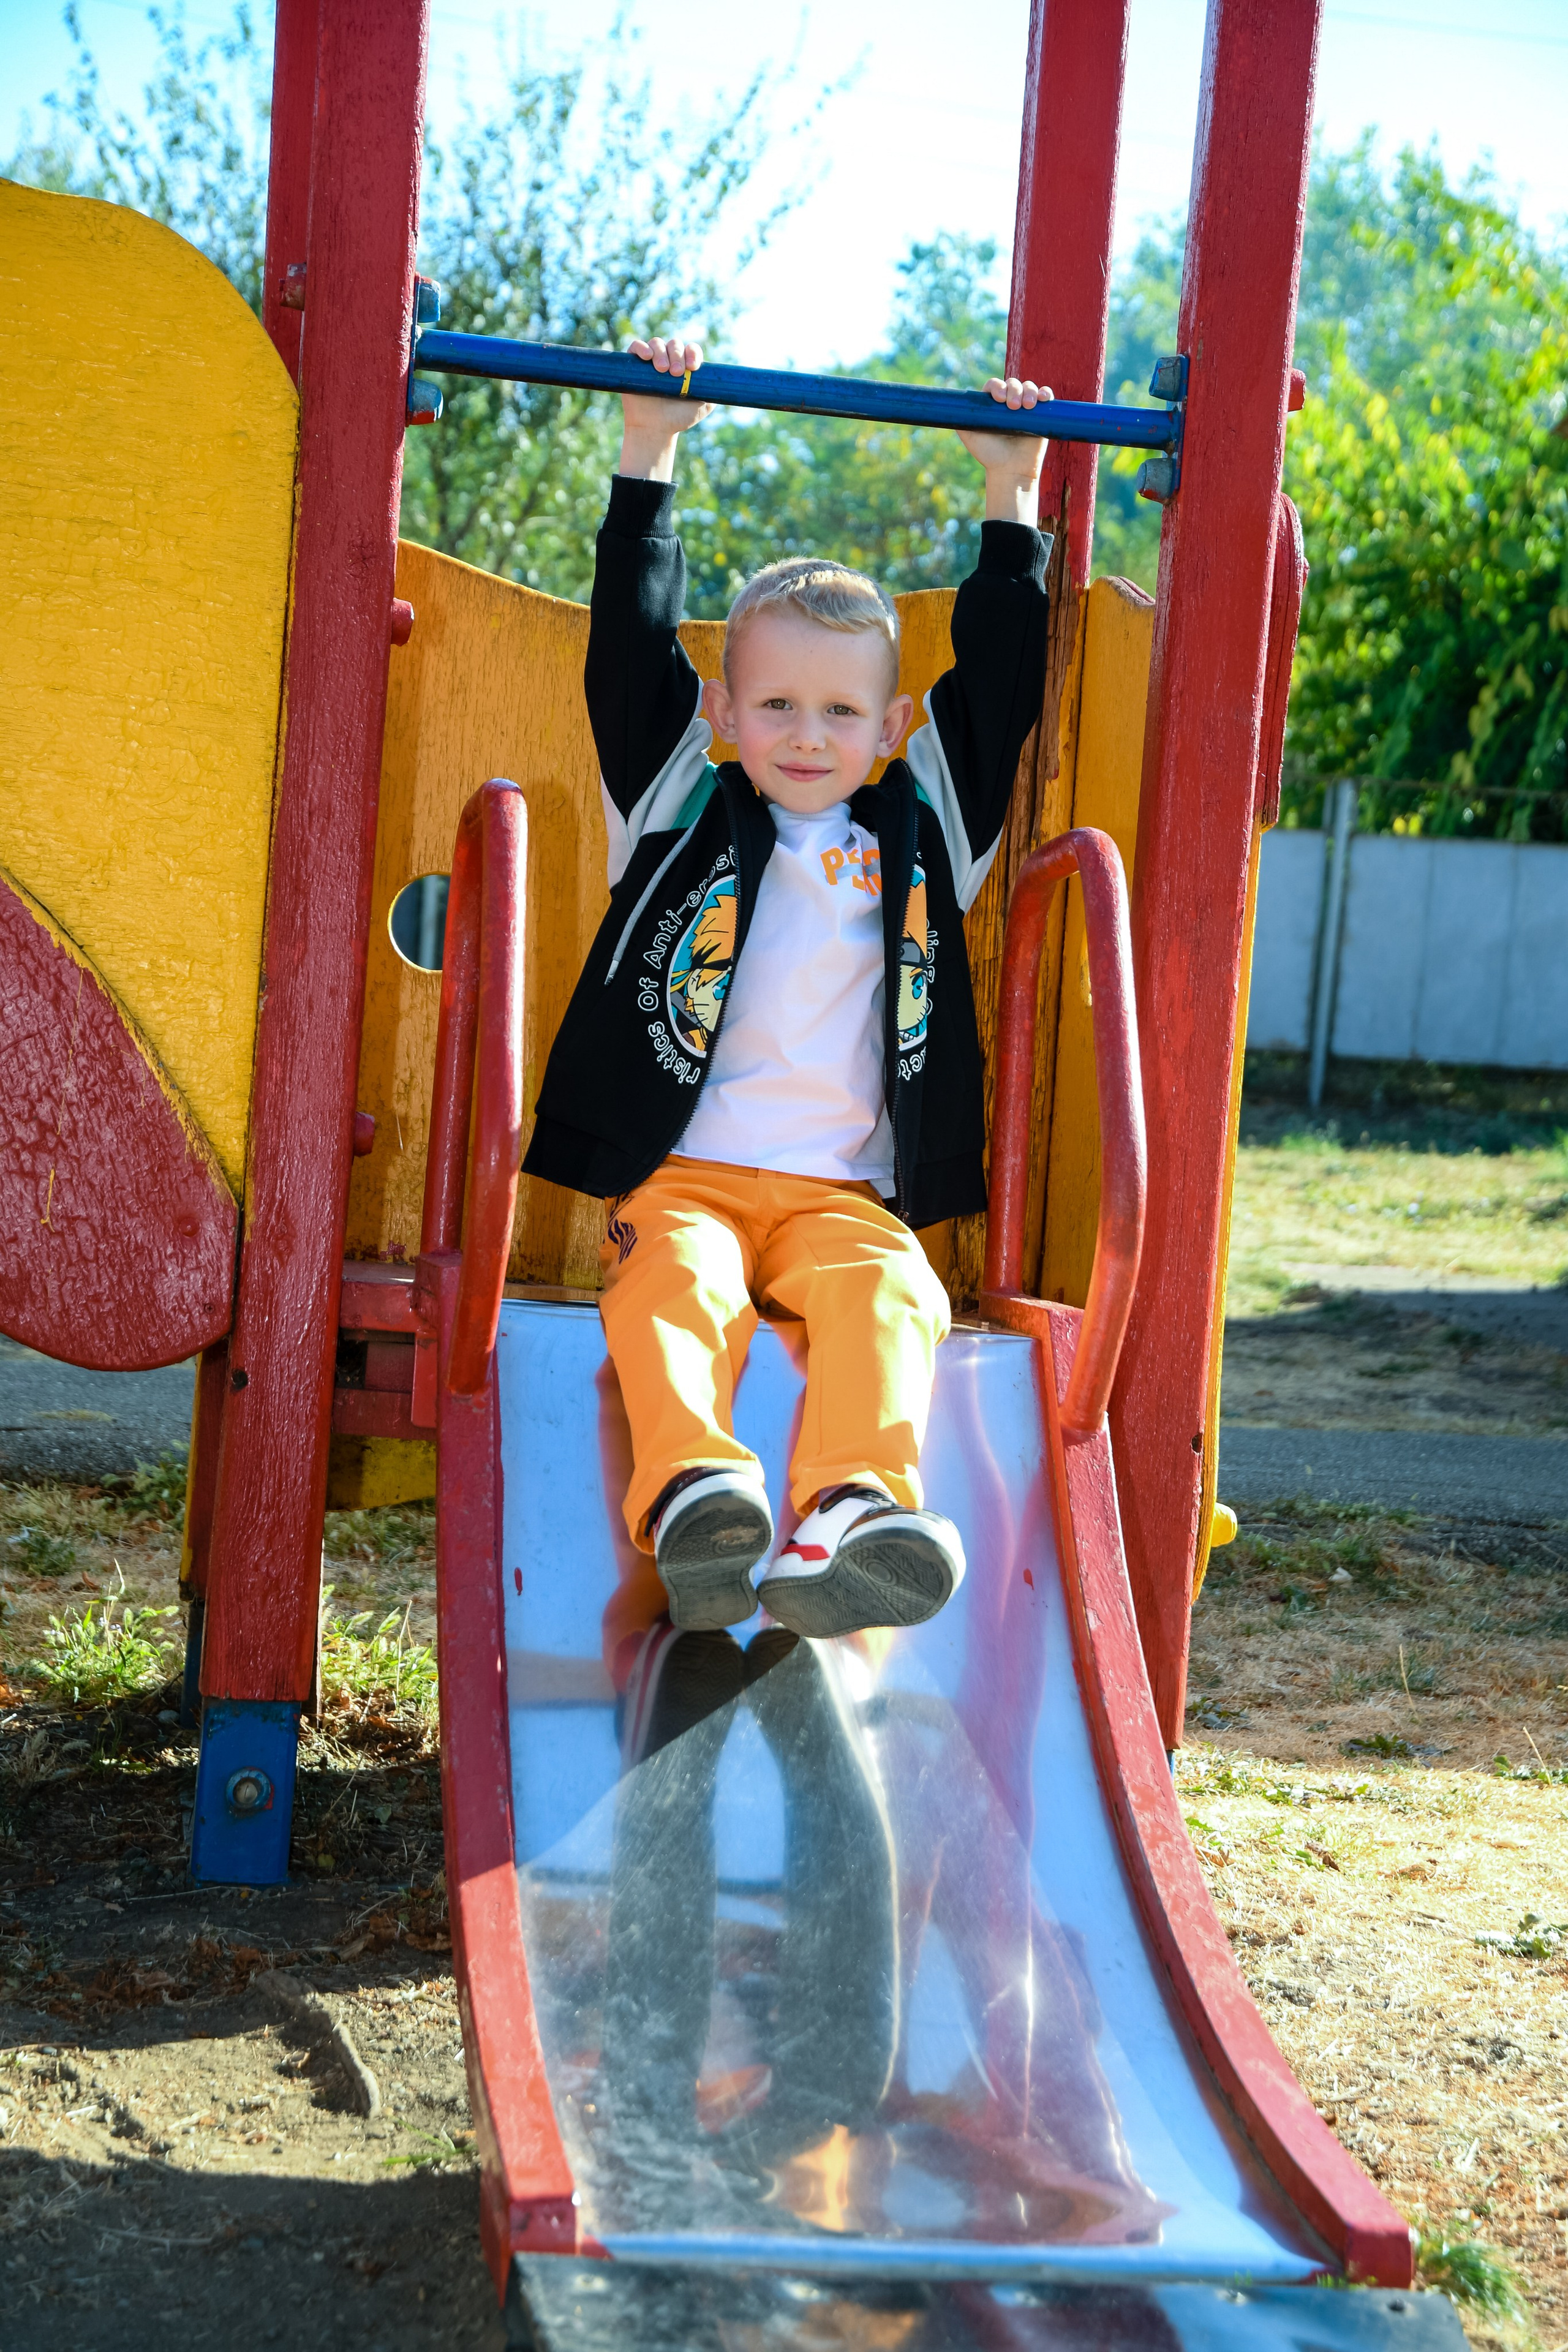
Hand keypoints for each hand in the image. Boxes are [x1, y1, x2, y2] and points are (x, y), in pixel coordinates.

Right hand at [618, 335, 714, 481]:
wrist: (655, 429)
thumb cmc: (678, 418)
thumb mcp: (702, 407)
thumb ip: (714, 394)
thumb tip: (727, 384)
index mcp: (685, 365)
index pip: (691, 349)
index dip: (693, 353)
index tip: (692, 367)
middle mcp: (669, 359)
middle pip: (675, 344)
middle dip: (677, 355)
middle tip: (676, 374)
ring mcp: (651, 360)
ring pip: (657, 343)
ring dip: (661, 353)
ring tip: (662, 370)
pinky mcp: (633, 364)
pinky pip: (636, 346)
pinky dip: (642, 348)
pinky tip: (647, 357)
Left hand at [957, 377, 1051, 523]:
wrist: (1010, 470)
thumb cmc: (989, 454)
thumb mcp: (969, 436)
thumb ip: (960, 420)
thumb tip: (951, 405)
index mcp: (992, 404)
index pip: (994, 385)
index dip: (997, 386)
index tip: (998, 398)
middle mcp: (1008, 402)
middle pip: (1012, 383)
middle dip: (1014, 390)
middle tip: (1013, 407)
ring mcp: (1025, 407)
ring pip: (1029, 387)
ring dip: (1029, 391)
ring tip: (1027, 406)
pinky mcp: (1041, 414)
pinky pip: (1045, 396)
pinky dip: (1045, 393)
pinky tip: (1043, 398)